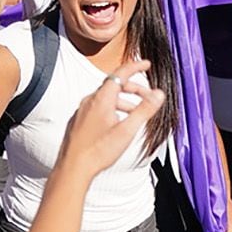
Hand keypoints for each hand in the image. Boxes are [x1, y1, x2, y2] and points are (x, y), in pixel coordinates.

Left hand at [59, 63, 161, 180]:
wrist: (73, 167)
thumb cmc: (99, 151)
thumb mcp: (127, 130)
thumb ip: (144, 110)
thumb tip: (158, 94)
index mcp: (101, 100)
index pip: (120, 75)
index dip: (134, 67)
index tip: (146, 64)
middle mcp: (89, 101)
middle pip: (114, 86)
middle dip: (133, 88)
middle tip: (148, 97)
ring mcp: (82, 111)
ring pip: (106, 98)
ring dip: (124, 101)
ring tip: (135, 114)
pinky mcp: (78, 121)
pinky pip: (98, 107)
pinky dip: (112, 109)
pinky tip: (118, 124)